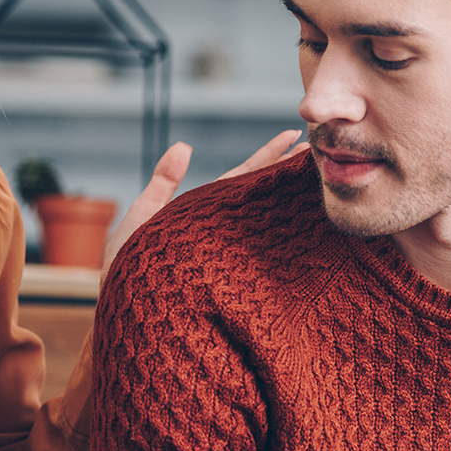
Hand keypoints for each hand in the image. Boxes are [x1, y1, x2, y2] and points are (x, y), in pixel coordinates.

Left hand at [100, 129, 302, 273]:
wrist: (127, 314)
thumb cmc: (129, 268)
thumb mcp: (143, 217)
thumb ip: (163, 182)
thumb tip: (184, 145)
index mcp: (205, 214)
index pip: (242, 178)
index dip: (267, 157)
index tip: (293, 136)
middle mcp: (223, 232)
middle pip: (262, 196)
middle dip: (289, 173)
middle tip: (322, 150)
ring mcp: (229, 253)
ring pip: (267, 221)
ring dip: (292, 200)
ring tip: (322, 178)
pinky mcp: (231, 275)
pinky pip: (262, 252)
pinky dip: (283, 237)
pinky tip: (307, 224)